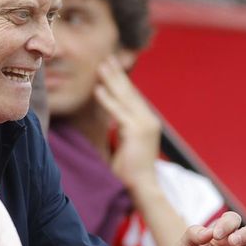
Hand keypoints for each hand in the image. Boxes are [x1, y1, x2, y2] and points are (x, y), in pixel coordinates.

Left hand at [95, 58, 162, 190]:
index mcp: (147, 122)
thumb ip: (123, 128)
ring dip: (111, 81)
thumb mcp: (128, 143)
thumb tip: (114, 119)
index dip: (123, 82)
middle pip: (130, 92)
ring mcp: (144, 124)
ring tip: (101, 67)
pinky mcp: (135, 131)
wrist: (142, 186)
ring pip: (125, 98)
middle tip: (107, 58)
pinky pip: (117, 112)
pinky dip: (107, 100)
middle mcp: (148, 120)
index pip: (134, 97)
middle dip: (118, 75)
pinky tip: (98, 89)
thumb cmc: (132, 170)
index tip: (113, 67)